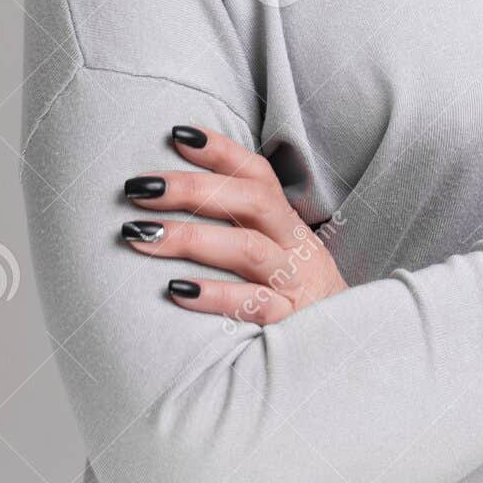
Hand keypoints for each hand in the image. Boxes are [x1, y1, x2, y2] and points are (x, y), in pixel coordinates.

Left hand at [119, 124, 348, 321]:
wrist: (343, 348)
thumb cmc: (294, 292)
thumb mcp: (278, 250)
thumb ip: (240, 223)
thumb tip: (173, 194)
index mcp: (286, 222)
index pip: (256, 174)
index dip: (220, 151)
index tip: (177, 134)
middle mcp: (292, 244)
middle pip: (249, 201)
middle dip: (191, 189)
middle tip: (139, 187)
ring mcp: (293, 282)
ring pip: (246, 249)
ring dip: (191, 237)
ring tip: (140, 234)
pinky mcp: (289, 322)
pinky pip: (253, 304)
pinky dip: (215, 295)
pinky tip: (176, 291)